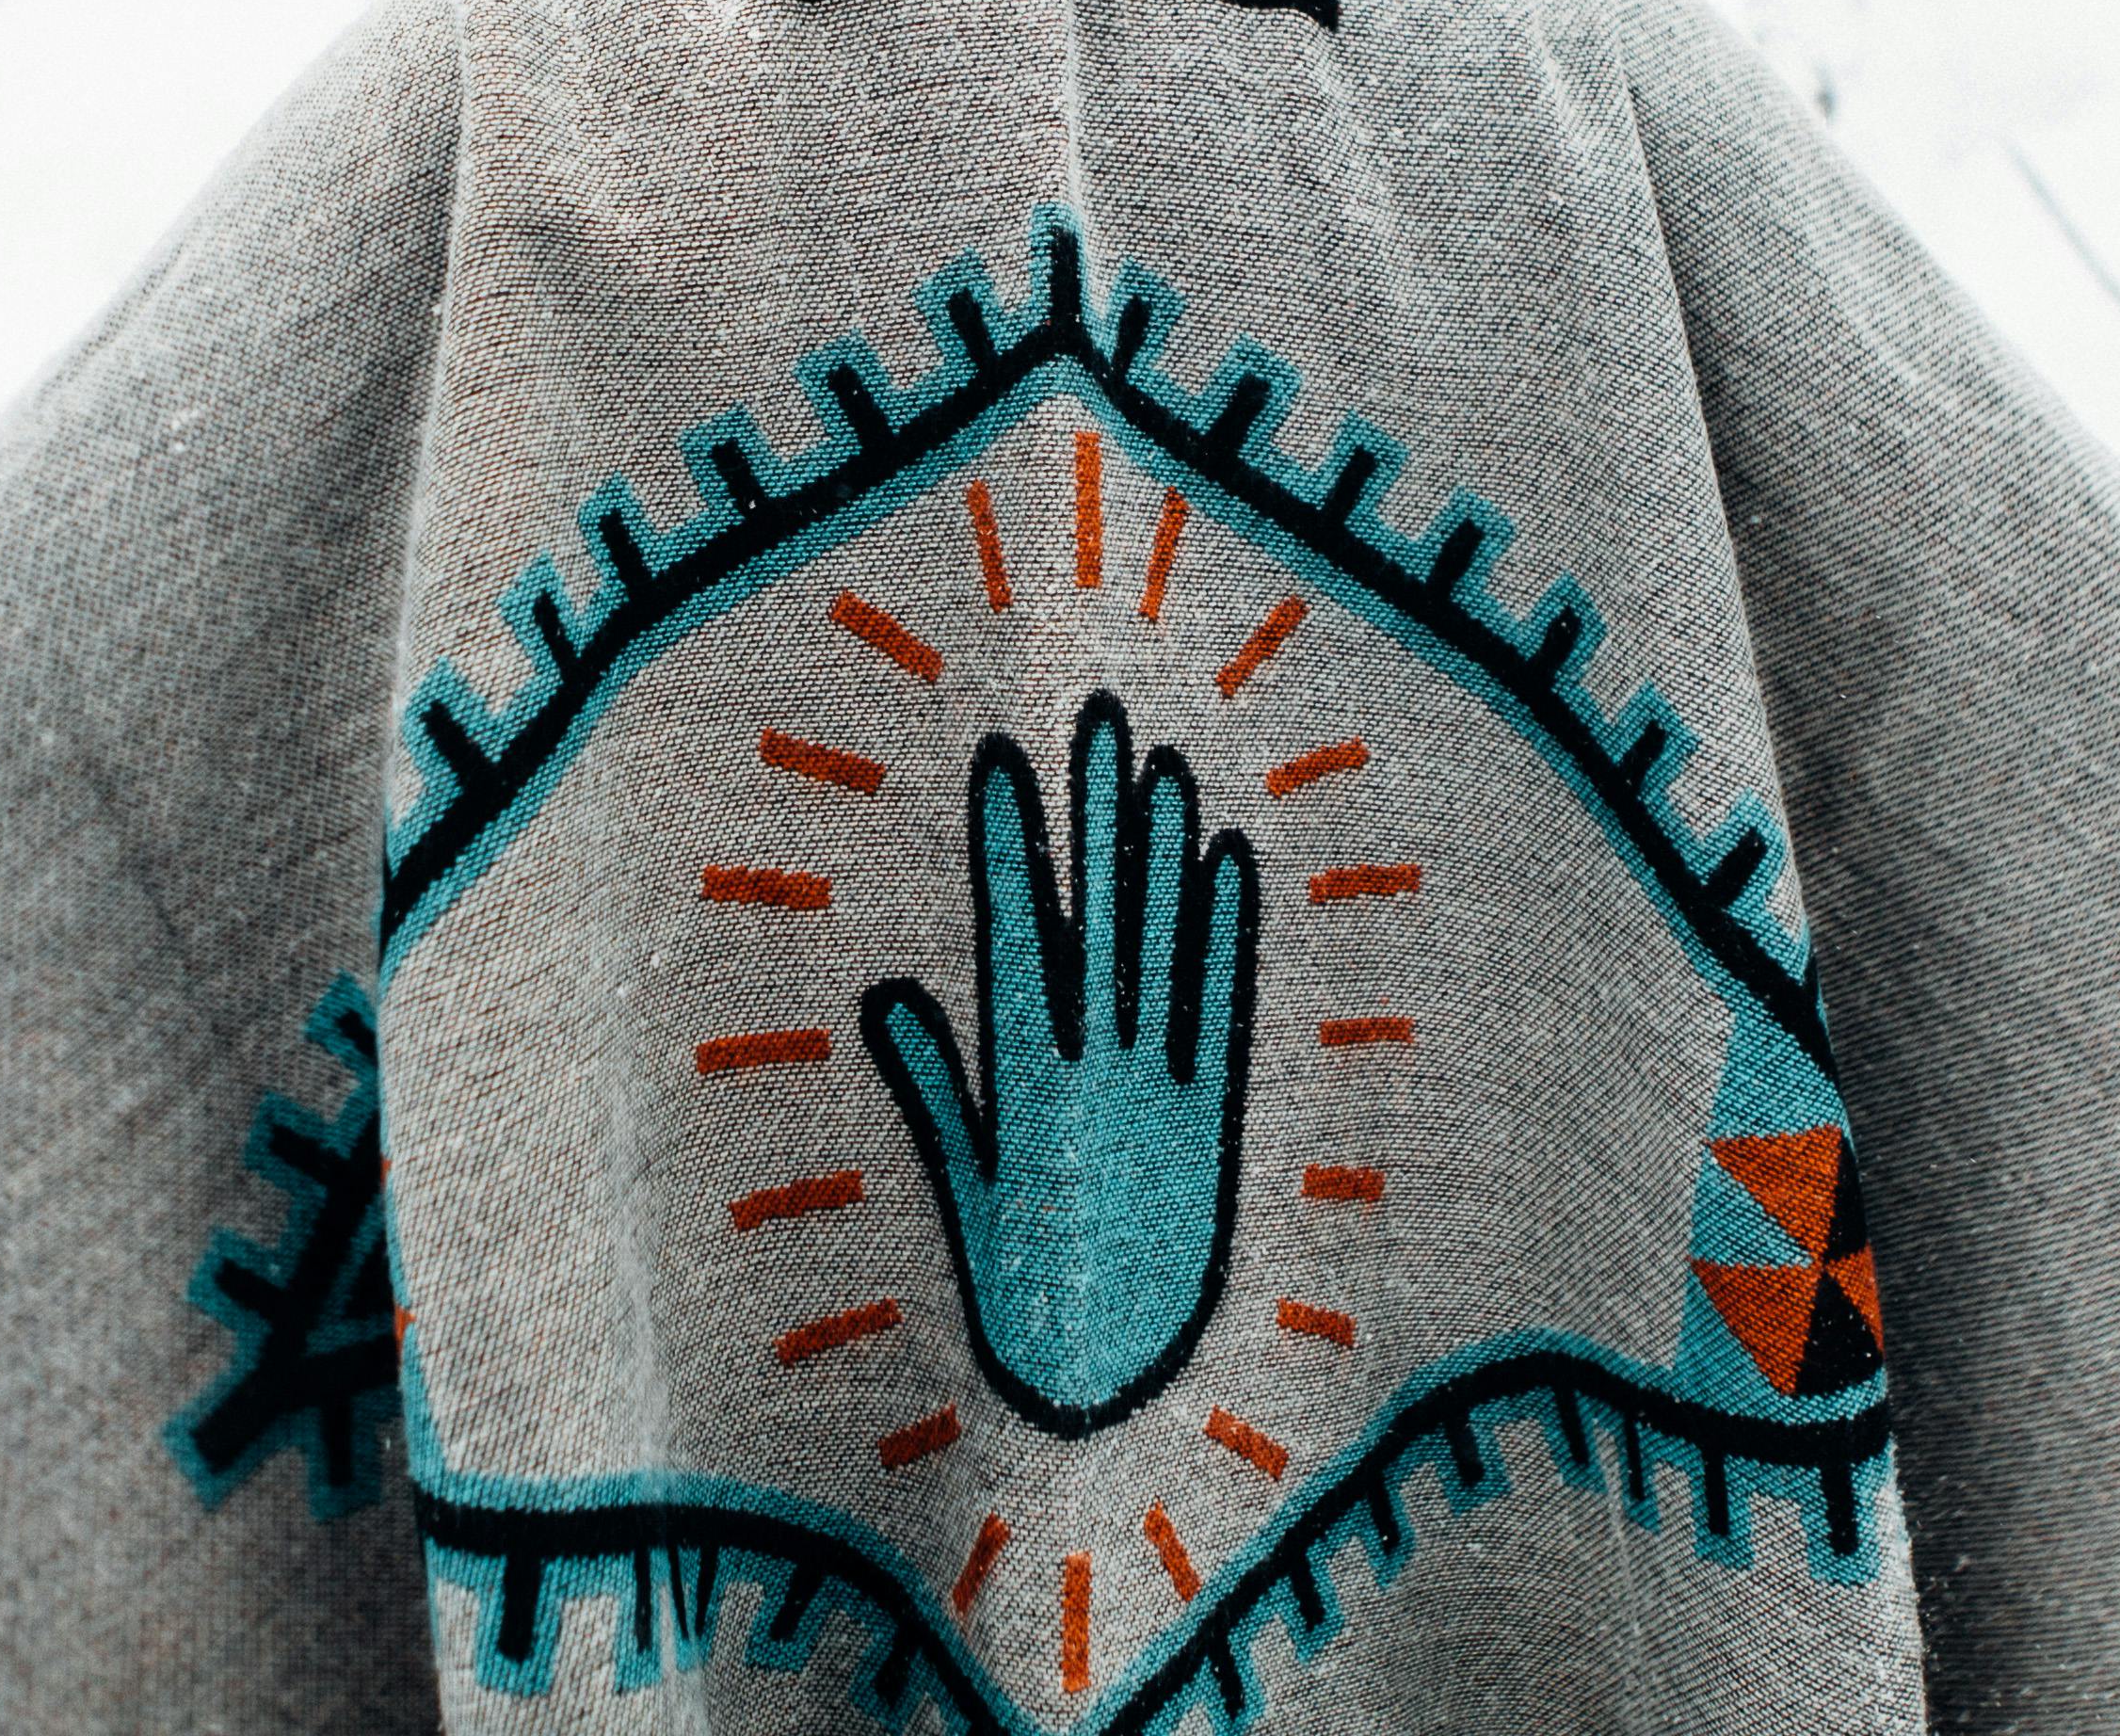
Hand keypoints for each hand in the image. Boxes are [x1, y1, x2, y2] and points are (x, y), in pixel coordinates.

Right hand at [862, 691, 1262, 1436]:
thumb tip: (889, 994)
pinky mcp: (1219, 1127)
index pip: (1019, 941)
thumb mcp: (961, 1201)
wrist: (1116, 1399)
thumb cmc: (1024, 1307)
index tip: (1004, 762)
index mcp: (1028, 1094)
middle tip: (1097, 720)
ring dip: (1166, 856)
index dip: (1013, 848)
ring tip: (1164, 764)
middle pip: (1102, 923)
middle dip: (1098, 818)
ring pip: (1167, 953)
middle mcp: (1101, 1081)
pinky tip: (1230, 862)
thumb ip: (932, 1093)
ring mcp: (1168, 1099)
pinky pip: (1225, 1013)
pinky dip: (1228, 937)